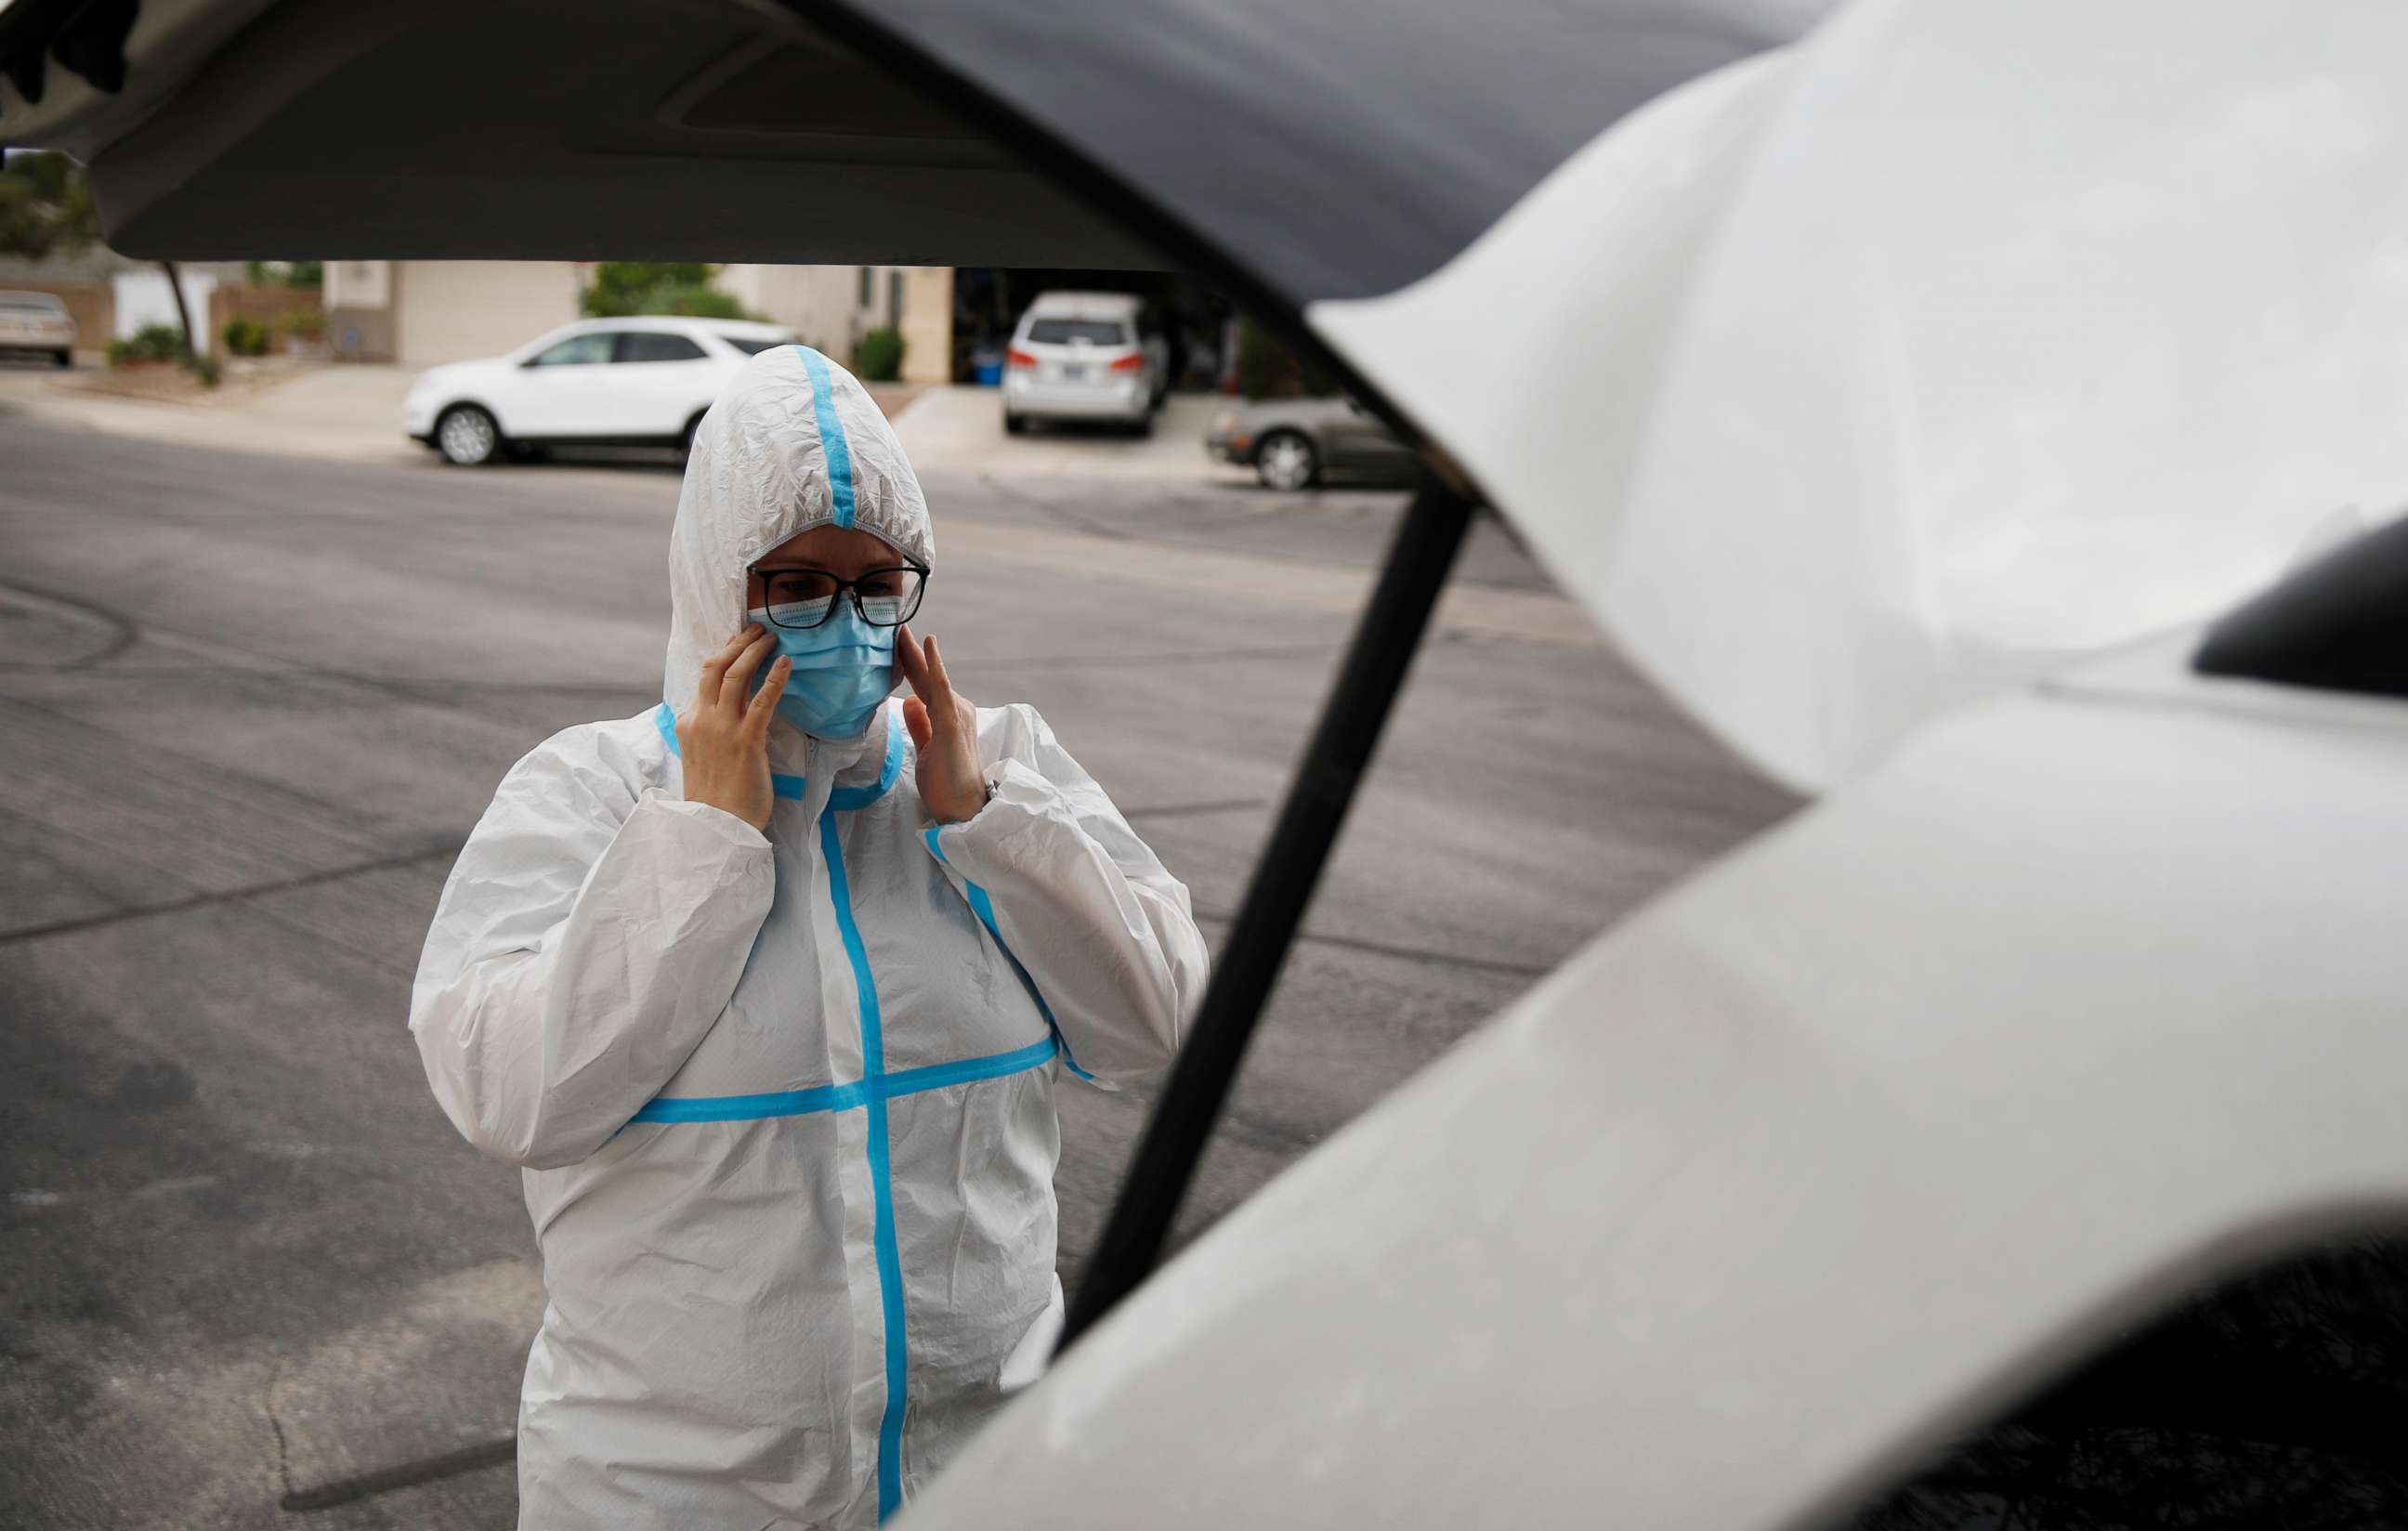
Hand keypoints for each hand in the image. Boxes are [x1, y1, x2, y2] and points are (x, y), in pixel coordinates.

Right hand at [677, 626, 788, 831]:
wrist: (715, 827)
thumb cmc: (714, 798)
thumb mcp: (701, 757)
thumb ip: (707, 733)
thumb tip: (721, 716)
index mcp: (688, 723)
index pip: (704, 681)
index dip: (723, 658)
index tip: (738, 645)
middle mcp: (701, 720)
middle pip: (716, 669)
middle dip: (737, 645)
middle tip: (756, 630)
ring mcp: (722, 729)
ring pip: (736, 676)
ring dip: (754, 652)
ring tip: (770, 638)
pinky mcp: (747, 740)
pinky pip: (762, 701)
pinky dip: (775, 678)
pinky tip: (786, 663)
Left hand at [896, 624, 985, 822]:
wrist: (961, 805)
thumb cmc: (945, 781)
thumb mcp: (926, 747)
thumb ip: (920, 723)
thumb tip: (909, 701)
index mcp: (948, 714)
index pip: (924, 685)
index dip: (909, 664)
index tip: (894, 643)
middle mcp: (956, 708)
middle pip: (927, 676)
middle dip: (910, 651)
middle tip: (894, 625)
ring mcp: (956, 713)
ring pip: (931, 677)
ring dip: (917, 652)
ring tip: (901, 630)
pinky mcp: (952, 721)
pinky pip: (940, 687)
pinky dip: (934, 664)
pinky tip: (927, 644)